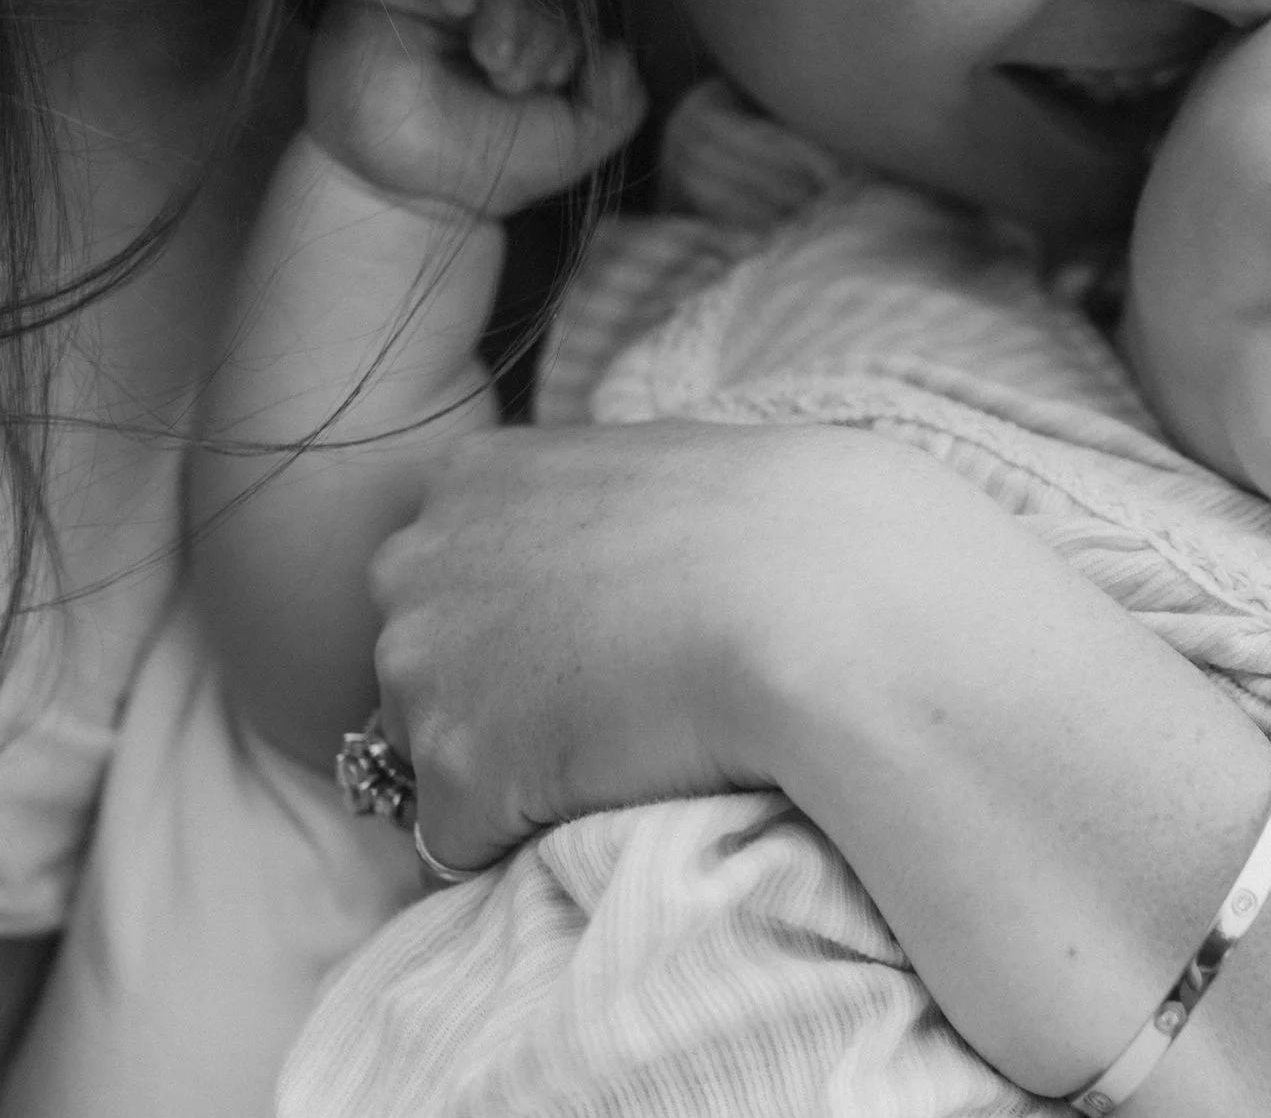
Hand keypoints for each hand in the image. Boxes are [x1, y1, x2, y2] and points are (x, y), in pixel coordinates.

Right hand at [305, 0, 644, 218]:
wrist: (406, 191)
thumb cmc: (488, 164)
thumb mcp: (577, 139)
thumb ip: (619, 98)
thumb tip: (619, 49)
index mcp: (537, 30)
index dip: (577, 29)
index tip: (556, 83)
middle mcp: (489, 3)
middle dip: (543, 25)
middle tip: (513, 81)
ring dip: (509, 2)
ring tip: (493, 58)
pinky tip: (457, 5)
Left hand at [366, 419, 1001, 868]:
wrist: (820, 605)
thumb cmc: (787, 526)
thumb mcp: (663, 467)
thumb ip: (592, 505)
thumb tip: (600, 553)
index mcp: (470, 477)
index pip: (448, 576)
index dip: (524, 622)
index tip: (606, 635)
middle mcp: (416, 563)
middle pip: (423, 663)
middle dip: (495, 693)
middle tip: (609, 699)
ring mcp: (423, 668)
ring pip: (435, 750)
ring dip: (510, 765)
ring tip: (621, 746)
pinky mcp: (457, 773)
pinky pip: (463, 838)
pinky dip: (524, 836)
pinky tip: (612, 795)